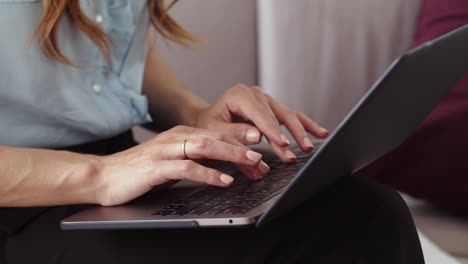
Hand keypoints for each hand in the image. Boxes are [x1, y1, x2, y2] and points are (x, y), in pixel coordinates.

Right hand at [95, 125, 268, 205]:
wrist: (104, 176)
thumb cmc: (140, 171)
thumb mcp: (174, 161)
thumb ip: (197, 159)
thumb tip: (226, 163)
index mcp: (181, 135)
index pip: (216, 132)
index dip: (240, 138)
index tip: (261, 145)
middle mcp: (175, 138)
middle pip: (215, 135)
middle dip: (242, 142)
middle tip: (265, 149)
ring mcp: (165, 150)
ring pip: (205, 147)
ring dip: (231, 154)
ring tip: (251, 161)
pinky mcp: (156, 167)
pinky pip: (187, 168)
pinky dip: (209, 174)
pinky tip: (224, 180)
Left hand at [194, 84, 329, 162]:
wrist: (207, 119)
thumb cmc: (209, 125)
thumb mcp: (215, 130)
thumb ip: (234, 134)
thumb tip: (257, 137)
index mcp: (240, 95)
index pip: (260, 114)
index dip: (272, 130)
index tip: (282, 144)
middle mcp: (255, 93)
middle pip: (277, 115)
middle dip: (288, 136)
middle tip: (296, 152)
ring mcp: (266, 100)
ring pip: (288, 115)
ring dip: (300, 132)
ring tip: (309, 147)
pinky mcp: (273, 108)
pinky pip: (292, 116)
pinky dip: (306, 125)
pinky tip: (321, 133)